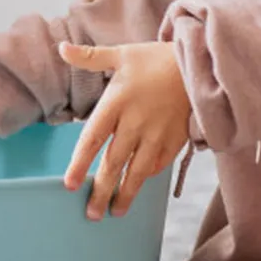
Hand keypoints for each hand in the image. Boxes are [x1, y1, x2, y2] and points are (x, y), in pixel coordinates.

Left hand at [58, 41, 189, 220]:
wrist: (200, 62)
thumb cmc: (155, 59)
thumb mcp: (122, 53)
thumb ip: (89, 57)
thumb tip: (61, 48)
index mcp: (117, 102)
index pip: (92, 139)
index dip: (79, 163)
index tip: (69, 185)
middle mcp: (136, 122)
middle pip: (113, 163)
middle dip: (101, 190)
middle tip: (90, 213)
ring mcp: (158, 134)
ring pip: (138, 171)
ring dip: (125, 194)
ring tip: (114, 212)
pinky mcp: (176, 139)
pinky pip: (159, 164)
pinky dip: (147, 177)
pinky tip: (138, 186)